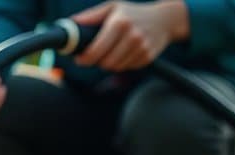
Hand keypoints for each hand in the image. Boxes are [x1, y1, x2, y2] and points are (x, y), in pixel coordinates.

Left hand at [73, 0, 190, 70]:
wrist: (165, 19)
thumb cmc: (132, 13)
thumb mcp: (112, 8)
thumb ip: (90, 16)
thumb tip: (70, 23)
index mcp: (120, 23)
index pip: (96, 50)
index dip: (85, 58)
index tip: (79, 59)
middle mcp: (132, 36)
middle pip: (105, 62)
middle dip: (96, 62)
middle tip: (92, 57)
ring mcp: (142, 47)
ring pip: (115, 67)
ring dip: (108, 63)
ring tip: (109, 52)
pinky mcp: (148, 57)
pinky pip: (127, 68)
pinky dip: (121, 64)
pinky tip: (123, 53)